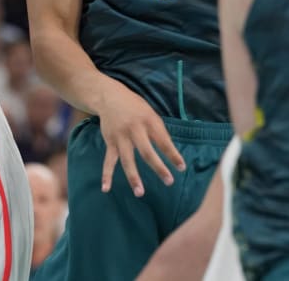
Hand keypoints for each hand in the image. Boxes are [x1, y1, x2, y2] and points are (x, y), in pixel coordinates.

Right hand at [96, 80, 185, 196]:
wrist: (109, 97)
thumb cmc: (135, 107)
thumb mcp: (150, 113)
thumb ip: (159, 131)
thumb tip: (170, 152)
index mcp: (149, 122)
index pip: (164, 141)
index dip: (173, 155)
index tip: (182, 168)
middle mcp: (135, 130)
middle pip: (147, 152)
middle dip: (158, 168)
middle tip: (169, 181)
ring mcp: (121, 137)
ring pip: (127, 160)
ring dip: (133, 177)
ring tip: (139, 192)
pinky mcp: (110, 142)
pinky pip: (108, 161)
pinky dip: (106, 175)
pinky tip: (106, 188)